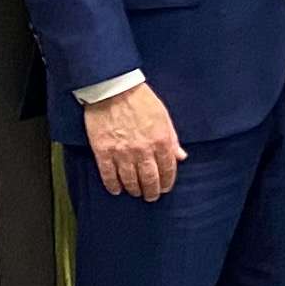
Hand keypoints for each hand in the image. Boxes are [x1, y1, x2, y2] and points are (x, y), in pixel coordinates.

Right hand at [84, 80, 184, 200]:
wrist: (113, 89)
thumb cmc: (140, 99)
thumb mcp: (163, 116)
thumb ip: (172, 138)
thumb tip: (181, 156)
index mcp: (160, 141)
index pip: (168, 169)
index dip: (167, 182)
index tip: (165, 188)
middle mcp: (143, 150)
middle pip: (149, 180)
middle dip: (152, 191)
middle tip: (151, 196)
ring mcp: (122, 153)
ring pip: (130, 180)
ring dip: (134, 189)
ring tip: (136, 192)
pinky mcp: (103, 152)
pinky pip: (108, 175)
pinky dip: (113, 186)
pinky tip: (116, 190)